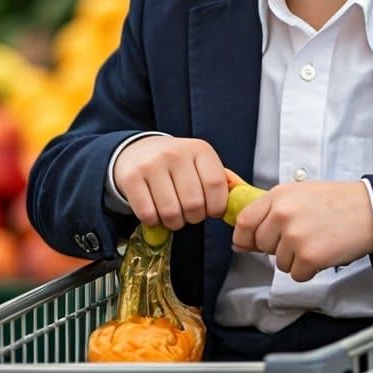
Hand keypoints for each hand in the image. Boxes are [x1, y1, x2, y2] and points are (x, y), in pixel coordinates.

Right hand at [112, 137, 228, 231]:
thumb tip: (240, 202)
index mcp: (199, 149)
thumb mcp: (200, 164)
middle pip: (194, 203)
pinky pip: (148, 214)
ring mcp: (152, 164)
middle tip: (190, 214)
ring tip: (173, 215)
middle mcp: (176, 153)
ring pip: (171, 212)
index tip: (212, 211)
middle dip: (194, 217)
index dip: (217, 206)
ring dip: (174, 223)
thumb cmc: (176, 164)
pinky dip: (154, 222)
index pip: (215, 184)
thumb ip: (220, 181)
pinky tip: (155, 213)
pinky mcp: (131, 178)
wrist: (138, 151)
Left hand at [231, 180, 372, 281]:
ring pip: (279, 262)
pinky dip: (310, 270)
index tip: (248, 243)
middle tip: (303, 235)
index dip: (244, 237)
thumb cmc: (338, 202)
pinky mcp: (309, 256)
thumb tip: (241, 241)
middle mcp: (283, 214)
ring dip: (296, 259)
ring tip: (317, 240)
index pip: (243, 221)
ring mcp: (295, 235)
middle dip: (278, 247)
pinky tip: (324, 252)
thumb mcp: (300, 194)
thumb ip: (270, 213)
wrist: (371, 210)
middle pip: (262, 245)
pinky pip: (297, 275)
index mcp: (279, 195)